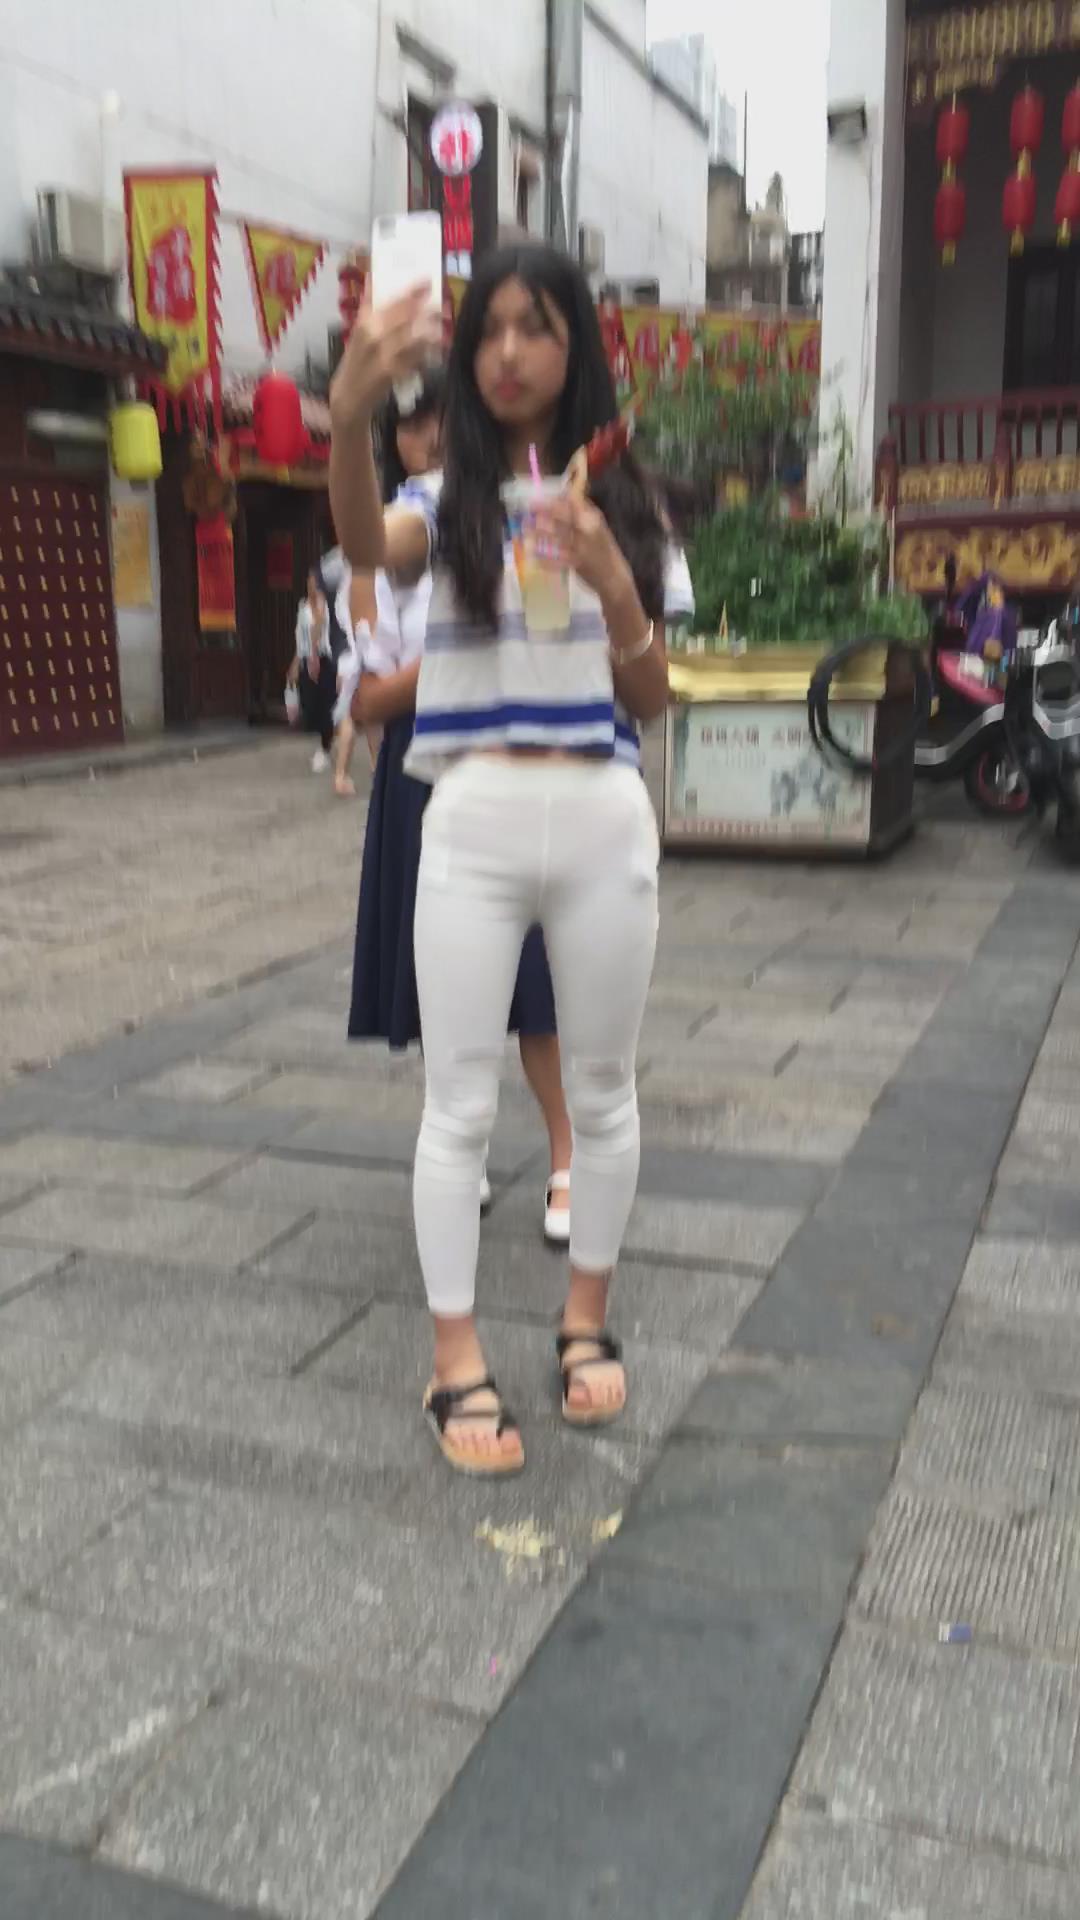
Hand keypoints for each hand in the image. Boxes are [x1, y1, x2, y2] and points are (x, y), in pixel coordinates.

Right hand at [329, 289, 440, 429]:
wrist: (348, 396)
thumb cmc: (355, 360)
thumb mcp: (358, 330)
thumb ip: (368, 304)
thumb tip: (373, 277)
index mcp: (365, 321)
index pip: (393, 300)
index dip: (413, 290)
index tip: (428, 280)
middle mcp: (374, 335)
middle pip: (408, 317)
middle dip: (428, 310)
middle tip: (441, 306)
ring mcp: (384, 355)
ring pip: (415, 339)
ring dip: (432, 333)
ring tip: (441, 331)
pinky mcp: (394, 374)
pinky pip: (417, 360)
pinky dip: (427, 355)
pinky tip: (436, 351)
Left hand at [537, 495, 633, 605]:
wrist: (614, 576)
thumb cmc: (603, 549)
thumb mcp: (598, 526)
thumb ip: (583, 510)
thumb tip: (566, 494)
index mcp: (593, 519)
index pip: (574, 502)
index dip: (555, 498)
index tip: (539, 495)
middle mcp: (588, 531)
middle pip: (565, 517)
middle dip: (546, 510)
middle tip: (529, 506)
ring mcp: (582, 548)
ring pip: (558, 537)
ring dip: (541, 532)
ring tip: (526, 528)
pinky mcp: (577, 565)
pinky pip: (557, 562)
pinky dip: (545, 560)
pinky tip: (533, 557)